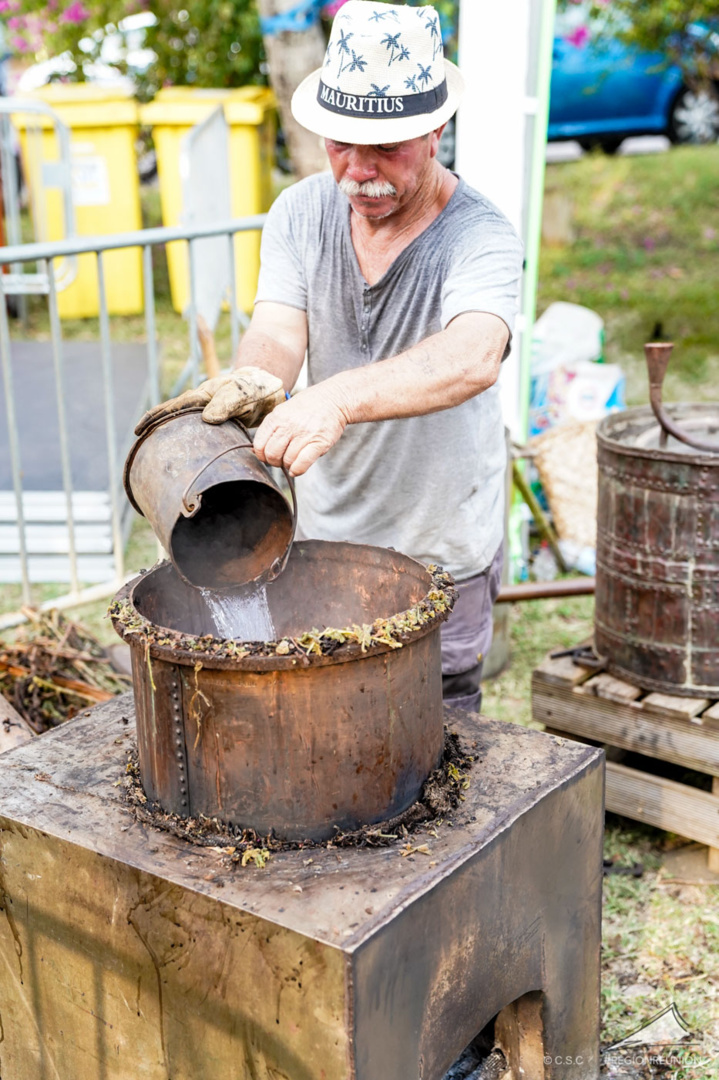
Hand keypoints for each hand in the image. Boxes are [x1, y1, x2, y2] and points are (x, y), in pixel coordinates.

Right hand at [134, 367, 285, 435]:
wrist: (270, 390)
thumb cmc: (255, 389)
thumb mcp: (242, 394)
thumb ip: (226, 403)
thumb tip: (206, 418)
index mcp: (203, 395)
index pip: (173, 406)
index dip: (155, 417)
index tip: (140, 429)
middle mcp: (202, 403)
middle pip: (172, 414)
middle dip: (154, 425)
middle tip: (138, 440)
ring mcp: (209, 412)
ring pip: (183, 423)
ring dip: (168, 432)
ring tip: (153, 447)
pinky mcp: (218, 422)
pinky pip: (198, 430)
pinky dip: (187, 438)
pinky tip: (184, 449)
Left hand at [253, 383, 349, 475]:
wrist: (334, 399)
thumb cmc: (308, 406)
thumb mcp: (284, 410)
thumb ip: (272, 428)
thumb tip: (256, 450)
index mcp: (277, 417)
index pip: (259, 444)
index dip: (262, 455)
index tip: (268, 456)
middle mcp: (289, 425)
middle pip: (271, 454)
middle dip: (274, 462)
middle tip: (281, 460)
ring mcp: (304, 434)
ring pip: (287, 461)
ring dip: (288, 466)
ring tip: (292, 461)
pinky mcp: (319, 443)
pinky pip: (302, 464)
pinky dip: (297, 470)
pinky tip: (297, 469)